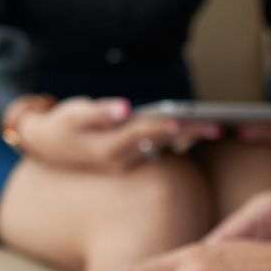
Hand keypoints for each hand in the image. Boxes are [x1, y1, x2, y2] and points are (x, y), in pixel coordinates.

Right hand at [7, 96, 219, 172]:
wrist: (49, 146)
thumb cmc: (63, 125)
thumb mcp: (73, 116)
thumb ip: (98, 113)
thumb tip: (122, 109)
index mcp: (110, 147)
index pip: (143, 134)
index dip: (163, 127)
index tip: (184, 121)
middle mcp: (124, 159)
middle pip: (163, 143)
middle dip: (190, 133)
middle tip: (220, 126)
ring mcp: (131, 162)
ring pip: (166, 147)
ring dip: (191, 137)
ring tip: (219, 126)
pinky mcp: (135, 158)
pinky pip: (163, 149)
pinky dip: (182, 139)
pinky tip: (201, 130)